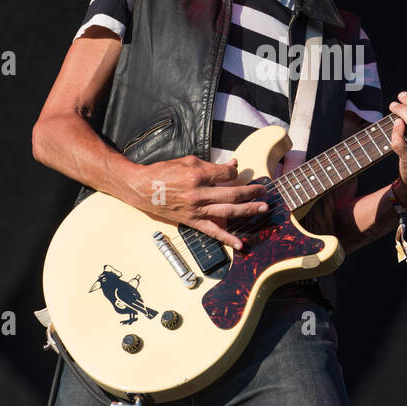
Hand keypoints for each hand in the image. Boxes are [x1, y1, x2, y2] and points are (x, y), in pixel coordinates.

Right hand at [130, 156, 266, 250]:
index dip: (235, 172)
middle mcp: (199, 194)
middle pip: (232, 194)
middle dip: (251, 192)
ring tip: (262, 208)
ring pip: (227, 212)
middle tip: (264, 191)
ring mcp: (196, 210)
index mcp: (198, 175)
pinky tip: (240, 244)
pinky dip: (227, 238)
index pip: (227, 174)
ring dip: (248, 211)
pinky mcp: (192, 221)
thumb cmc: (163, 172)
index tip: (237, 171)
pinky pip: (212, 231)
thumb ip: (212, 165)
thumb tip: (233, 165)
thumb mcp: (187, 161)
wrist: (142, 188)